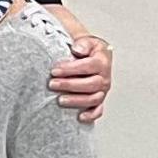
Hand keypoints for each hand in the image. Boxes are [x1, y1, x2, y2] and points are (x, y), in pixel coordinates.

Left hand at [44, 5, 111, 121]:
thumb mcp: (86, 40)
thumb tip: (78, 48)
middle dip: (69, 85)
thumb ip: (82, 42)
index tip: (55, 70)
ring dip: (76, 101)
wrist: (93, 54)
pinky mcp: (100, 98)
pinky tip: (80, 117)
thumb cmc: (87, 48)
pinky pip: (99, 109)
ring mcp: (103, 89)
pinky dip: (91, 115)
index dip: (70, 69)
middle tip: (52, 84)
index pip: (87, 66)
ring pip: (93, 98)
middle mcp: (104, 77)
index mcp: (102, 61)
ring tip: (60, 100)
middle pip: (90, 84)